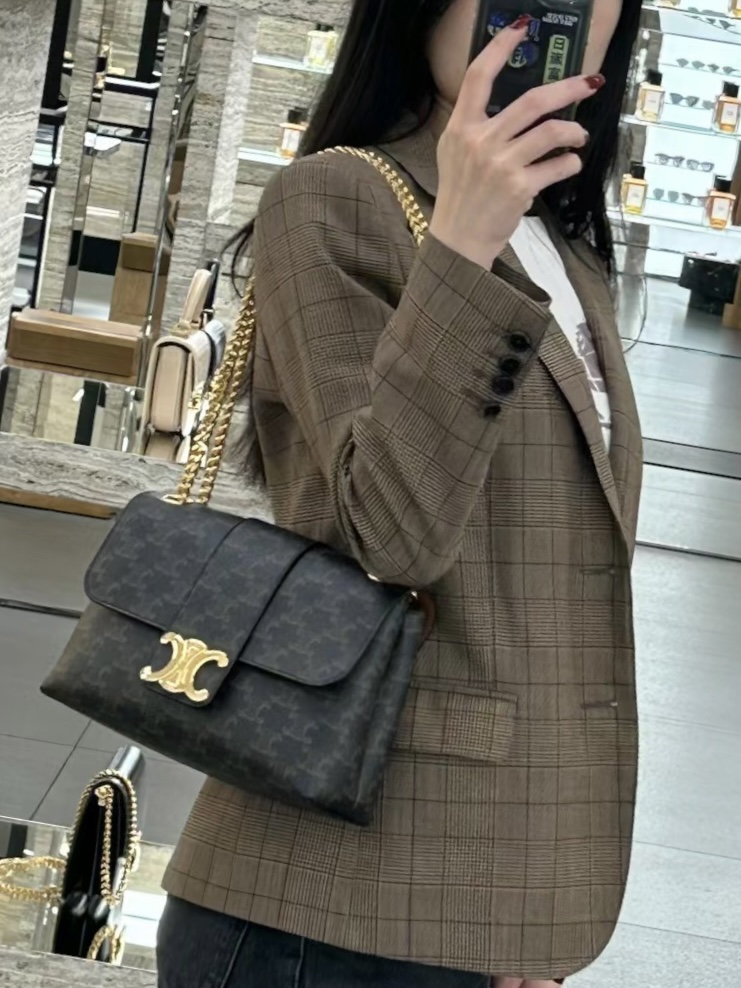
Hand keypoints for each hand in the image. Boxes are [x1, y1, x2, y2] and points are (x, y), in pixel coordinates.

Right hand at [429, 17, 603, 270]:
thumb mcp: (454, 154)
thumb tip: (516, 107)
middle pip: (532, 101)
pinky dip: (570, 163)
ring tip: (579, 135)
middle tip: (590, 82)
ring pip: (552, 131)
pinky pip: (558, 165)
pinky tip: (569, 164)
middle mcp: (480, 142)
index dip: (500, 47)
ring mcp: (501, 165)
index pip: (478, 76)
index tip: (521, 28)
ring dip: (575, 130)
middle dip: (568, 87)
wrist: (458, 241)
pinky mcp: (519, 188)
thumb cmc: (460, 197)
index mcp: (461, 128)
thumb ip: (476, 127)